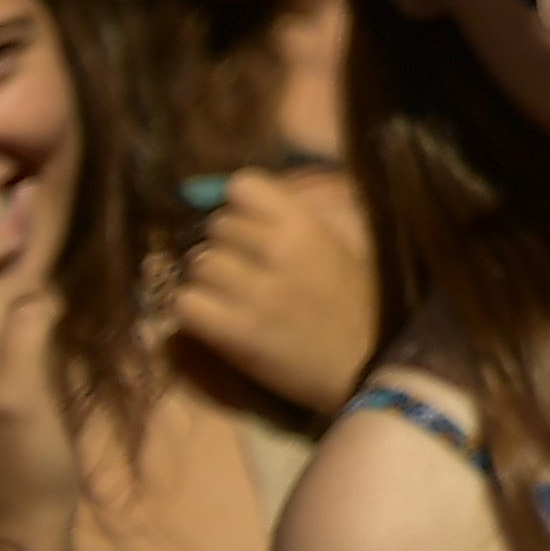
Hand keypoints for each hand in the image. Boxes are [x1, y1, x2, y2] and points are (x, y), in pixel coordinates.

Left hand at [171, 163, 376, 414]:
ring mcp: (254, 292)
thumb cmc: (355, 302)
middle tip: (243, 269)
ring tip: (230, 296)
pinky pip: (186, 303)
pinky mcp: (234, 332)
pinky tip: (215, 318)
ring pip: (197, 265)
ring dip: (207, 280)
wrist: (363, 364)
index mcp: (305, 224)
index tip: (250, 226)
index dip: (240, 206)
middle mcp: (277, 250)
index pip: (243, 186)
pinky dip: (194, 310)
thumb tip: (242, 199)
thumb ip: (293, 218)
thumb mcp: (337, 244)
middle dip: (224, 246)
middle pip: (215, 228)